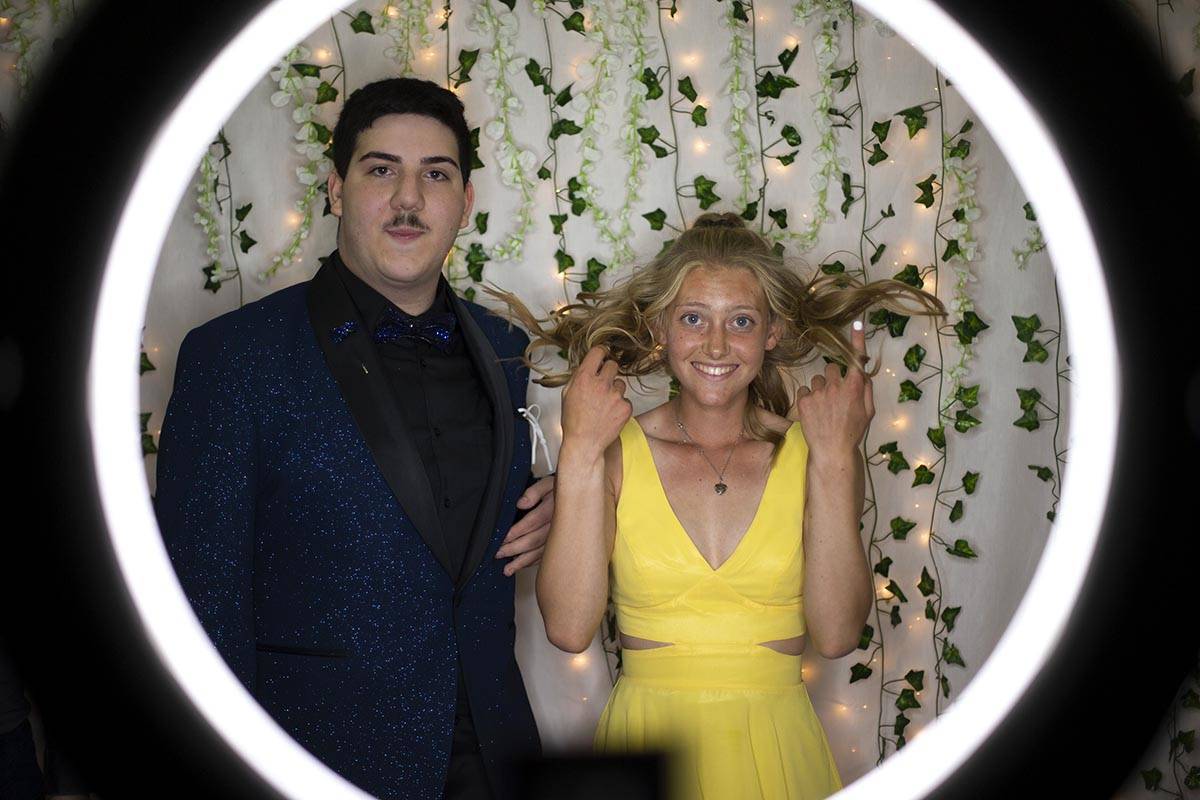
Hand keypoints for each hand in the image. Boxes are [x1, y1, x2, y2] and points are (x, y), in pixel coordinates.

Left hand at [496, 475, 554, 574]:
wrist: (582, 498)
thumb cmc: (561, 489)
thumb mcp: (548, 483)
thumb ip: (534, 492)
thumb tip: (521, 503)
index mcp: (553, 508)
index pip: (532, 522)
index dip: (516, 531)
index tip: (502, 538)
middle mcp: (557, 525)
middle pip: (534, 540)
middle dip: (514, 549)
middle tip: (498, 554)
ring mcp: (560, 537)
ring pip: (540, 552)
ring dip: (523, 561)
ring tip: (508, 569)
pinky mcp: (561, 544)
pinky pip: (547, 555)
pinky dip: (534, 562)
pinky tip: (523, 565)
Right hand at [560, 346, 632, 461]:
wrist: (585, 443)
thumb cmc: (574, 422)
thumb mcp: (567, 394)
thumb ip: (578, 377)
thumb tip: (586, 366)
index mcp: (584, 378)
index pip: (598, 352)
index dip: (600, 353)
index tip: (602, 356)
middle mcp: (601, 384)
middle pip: (613, 364)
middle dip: (608, 372)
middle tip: (603, 383)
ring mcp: (615, 396)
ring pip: (621, 383)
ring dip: (615, 390)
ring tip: (604, 404)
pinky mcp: (626, 407)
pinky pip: (626, 399)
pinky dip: (620, 405)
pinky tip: (610, 414)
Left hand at [790, 321, 874, 456]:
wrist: (832, 450)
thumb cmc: (853, 431)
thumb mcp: (868, 411)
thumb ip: (865, 389)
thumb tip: (861, 373)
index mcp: (854, 387)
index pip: (856, 359)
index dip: (857, 340)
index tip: (857, 323)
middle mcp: (836, 386)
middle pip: (831, 369)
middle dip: (833, 378)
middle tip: (835, 396)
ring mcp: (818, 393)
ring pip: (817, 381)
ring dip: (820, 390)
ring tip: (824, 408)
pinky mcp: (803, 401)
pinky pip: (805, 391)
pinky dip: (808, 399)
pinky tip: (814, 412)